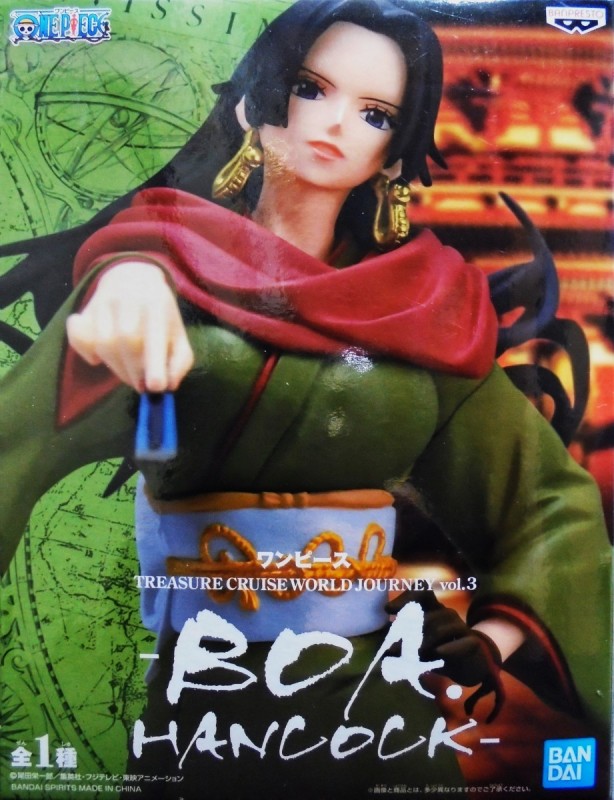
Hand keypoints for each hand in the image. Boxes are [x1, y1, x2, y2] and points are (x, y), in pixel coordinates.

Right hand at [66, 261, 193, 391]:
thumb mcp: (178, 334)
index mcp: (156, 303)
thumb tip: (170, 385)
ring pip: (103, 343)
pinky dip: (87, 354)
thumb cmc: (159, 317)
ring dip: (116, 367)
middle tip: (142, 385)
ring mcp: (102, 303)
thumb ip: (180, 361)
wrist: (132, 279)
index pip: (152, 334)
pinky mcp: (82, 311)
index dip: (154, 362)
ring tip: (128, 372)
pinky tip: (100, 357)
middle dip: (134, 370)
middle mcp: (127, 299)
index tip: (155, 387)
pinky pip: (78, 339)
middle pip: (126, 340)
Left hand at [386, 589, 504, 721]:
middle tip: (393, 648)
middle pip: (427, 615)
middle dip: (408, 631)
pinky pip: (462, 642)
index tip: (388, 610)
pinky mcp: (473, 643)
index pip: (422, 593)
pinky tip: (438, 653)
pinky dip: (449, 648)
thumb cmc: (441, 651)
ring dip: (424, 643)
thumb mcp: (421, 646)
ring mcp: (461, 627)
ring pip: (441, 629)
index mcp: (433, 610)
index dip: (406, 597)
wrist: (471, 666)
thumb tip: (386, 650)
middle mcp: (447, 614)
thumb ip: (406, 644)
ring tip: (413, 656)